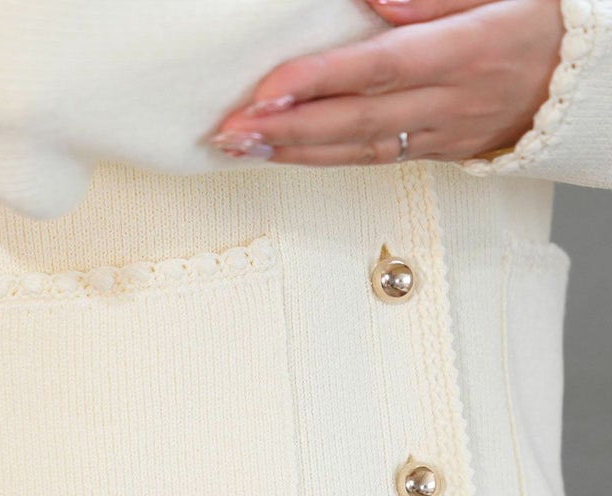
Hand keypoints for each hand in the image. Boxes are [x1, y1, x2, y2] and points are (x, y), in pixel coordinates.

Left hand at [207, 0, 564, 165]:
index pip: (378, 69)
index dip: (319, 82)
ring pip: (357, 151)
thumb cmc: (537, 23)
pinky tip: (284, 157)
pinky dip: (323, 161)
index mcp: (466, 52)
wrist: (581, 84)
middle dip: (287, 130)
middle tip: (231, 131)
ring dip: (293, 153)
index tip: (267, 90)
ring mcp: (441, 135)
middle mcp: (449, 103)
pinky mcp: (434, 152)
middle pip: (356, 121)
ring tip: (241, 148)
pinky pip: (371, 162)